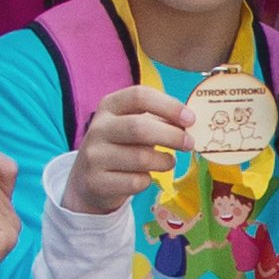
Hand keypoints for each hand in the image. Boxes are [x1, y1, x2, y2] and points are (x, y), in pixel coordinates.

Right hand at [63, 83, 187, 215]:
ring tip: (168, 161)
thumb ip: (158, 120)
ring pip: (140, 158)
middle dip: (171, 136)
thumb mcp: (132, 126)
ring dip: (164, 161)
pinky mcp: (97, 182)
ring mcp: (94, 156)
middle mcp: (98, 128)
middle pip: (139, 127)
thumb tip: (189, 123)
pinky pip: (135, 182)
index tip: (190, 119)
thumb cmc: (121, 146)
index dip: (168, 106)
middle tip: (190, 143)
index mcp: (109, 106)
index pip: (139, 96)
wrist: (89, 181)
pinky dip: (148, 180)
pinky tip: (145, 177)